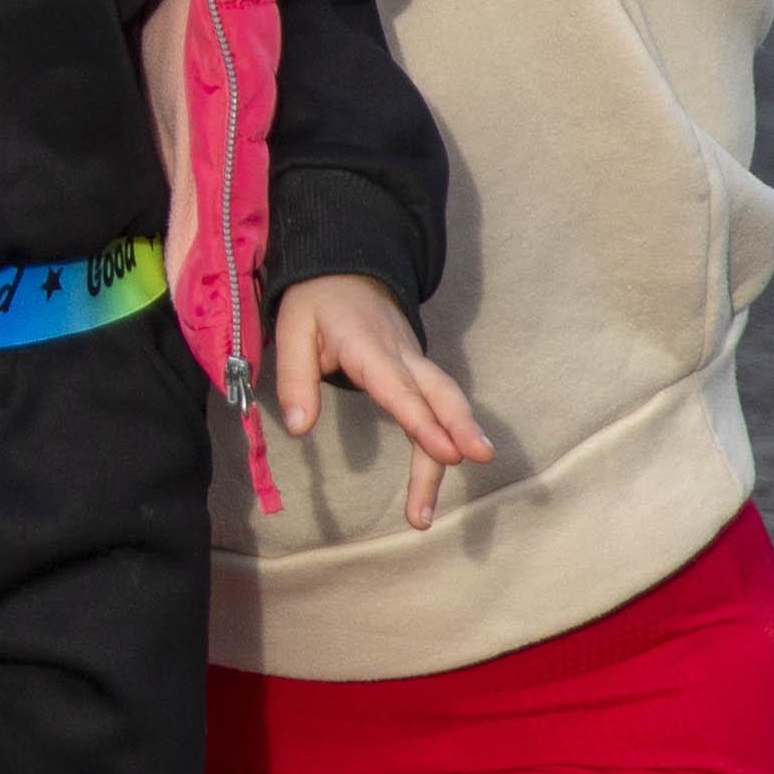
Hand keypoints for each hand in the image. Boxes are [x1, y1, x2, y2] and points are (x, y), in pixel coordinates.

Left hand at [268, 273, 497, 531]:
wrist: (346, 271)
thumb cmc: (317, 304)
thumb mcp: (292, 331)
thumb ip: (295, 380)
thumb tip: (299, 429)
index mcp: (370, 348)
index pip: (402, 390)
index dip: (425, 423)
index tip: (448, 454)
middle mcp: (403, 357)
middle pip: (441, 394)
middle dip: (462, 429)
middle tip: (482, 460)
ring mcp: (416, 363)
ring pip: (446, 401)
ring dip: (457, 440)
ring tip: (430, 502)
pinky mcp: (419, 372)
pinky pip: (438, 404)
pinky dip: (447, 435)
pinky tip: (446, 465)